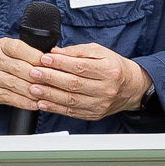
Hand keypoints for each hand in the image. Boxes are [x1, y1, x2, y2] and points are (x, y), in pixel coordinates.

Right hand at [0, 37, 47, 114]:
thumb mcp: (4, 51)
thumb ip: (24, 53)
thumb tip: (52, 56)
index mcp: (2, 46)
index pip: (21, 49)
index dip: (38, 57)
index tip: (51, 64)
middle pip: (21, 68)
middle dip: (40, 76)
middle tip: (55, 82)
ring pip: (17, 84)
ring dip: (35, 91)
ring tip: (49, 95)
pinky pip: (12, 98)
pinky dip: (26, 102)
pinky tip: (36, 104)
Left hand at [28, 43, 151, 119]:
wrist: (131, 88)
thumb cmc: (113, 67)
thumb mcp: (100, 52)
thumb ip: (77, 51)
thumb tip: (55, 52)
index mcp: (109, 70)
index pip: (81, 67)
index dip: (61, 63)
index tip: (44, 59)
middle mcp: (106, 88)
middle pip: (74, 84)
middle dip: (51, 78)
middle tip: (34, 73)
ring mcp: (100, 104)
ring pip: (71, 100)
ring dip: (49, 95)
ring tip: (34, 88)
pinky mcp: (94, 114)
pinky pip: (71, 112)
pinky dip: (55, 108)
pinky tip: (42, 103)